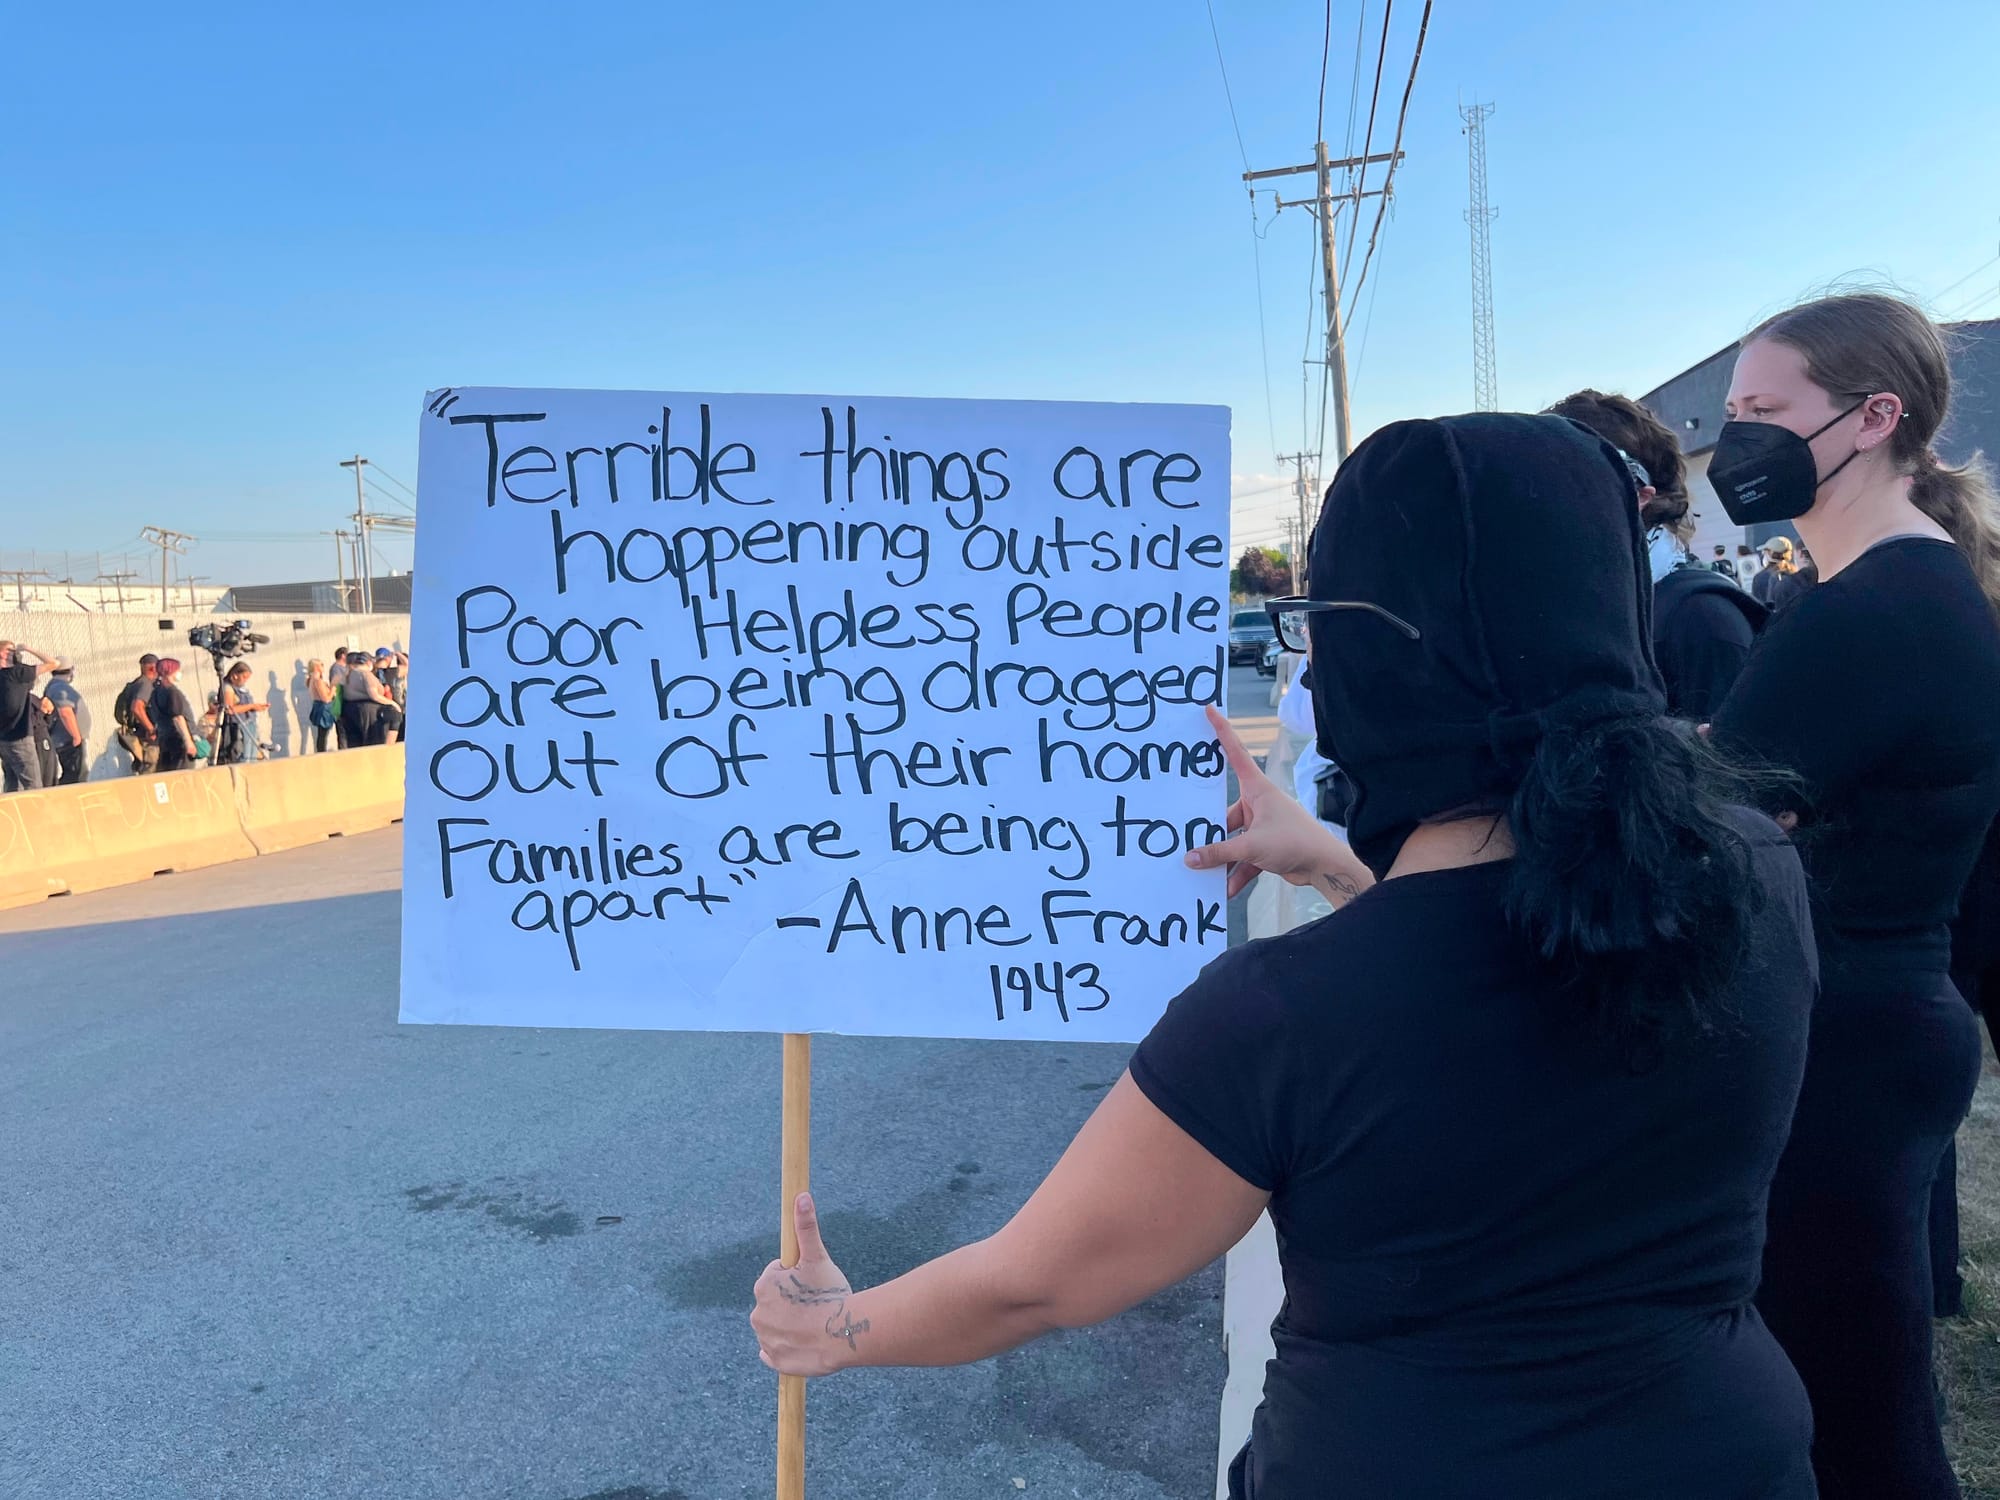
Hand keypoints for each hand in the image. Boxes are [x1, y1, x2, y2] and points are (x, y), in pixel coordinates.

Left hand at [751, 1193, 864, 1376]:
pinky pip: (775, 1352)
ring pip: (778, 1325)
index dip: (798, 1278)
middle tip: (817, 1304)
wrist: (842, 1336)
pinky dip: (787, 1347)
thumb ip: (806, 1226)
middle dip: (794, 1301)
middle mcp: (757, 1314)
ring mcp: (765, 1340)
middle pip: (778, 1301)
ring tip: (816, 1323)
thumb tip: (800, 1195)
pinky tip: (803, 1342)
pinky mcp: (775, 1361)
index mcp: (764, 1287)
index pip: (778, 1276)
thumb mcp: (817, 1257)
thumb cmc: (830, 1294)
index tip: (813, 1284)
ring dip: (792, 1323)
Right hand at [1184, 705, 1372, 901]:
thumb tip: (1190, 859)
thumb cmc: (1293, 841)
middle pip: (1225, 814)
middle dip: (1212, 834)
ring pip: (1234, 841)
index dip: (1221, 731)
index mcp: (1258, 790)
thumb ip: (1219, 853)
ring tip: (1205, 876)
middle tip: (1189, 841)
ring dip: (1224, 860)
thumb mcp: (1251, 846)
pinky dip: (1237, 873)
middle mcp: (1259, 804)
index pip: (1235, 753)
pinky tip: (1227, 891)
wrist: (1325, 865)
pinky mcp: (1267, 847)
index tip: (1209, 710)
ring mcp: (1263, 826)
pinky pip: (1245, 859)